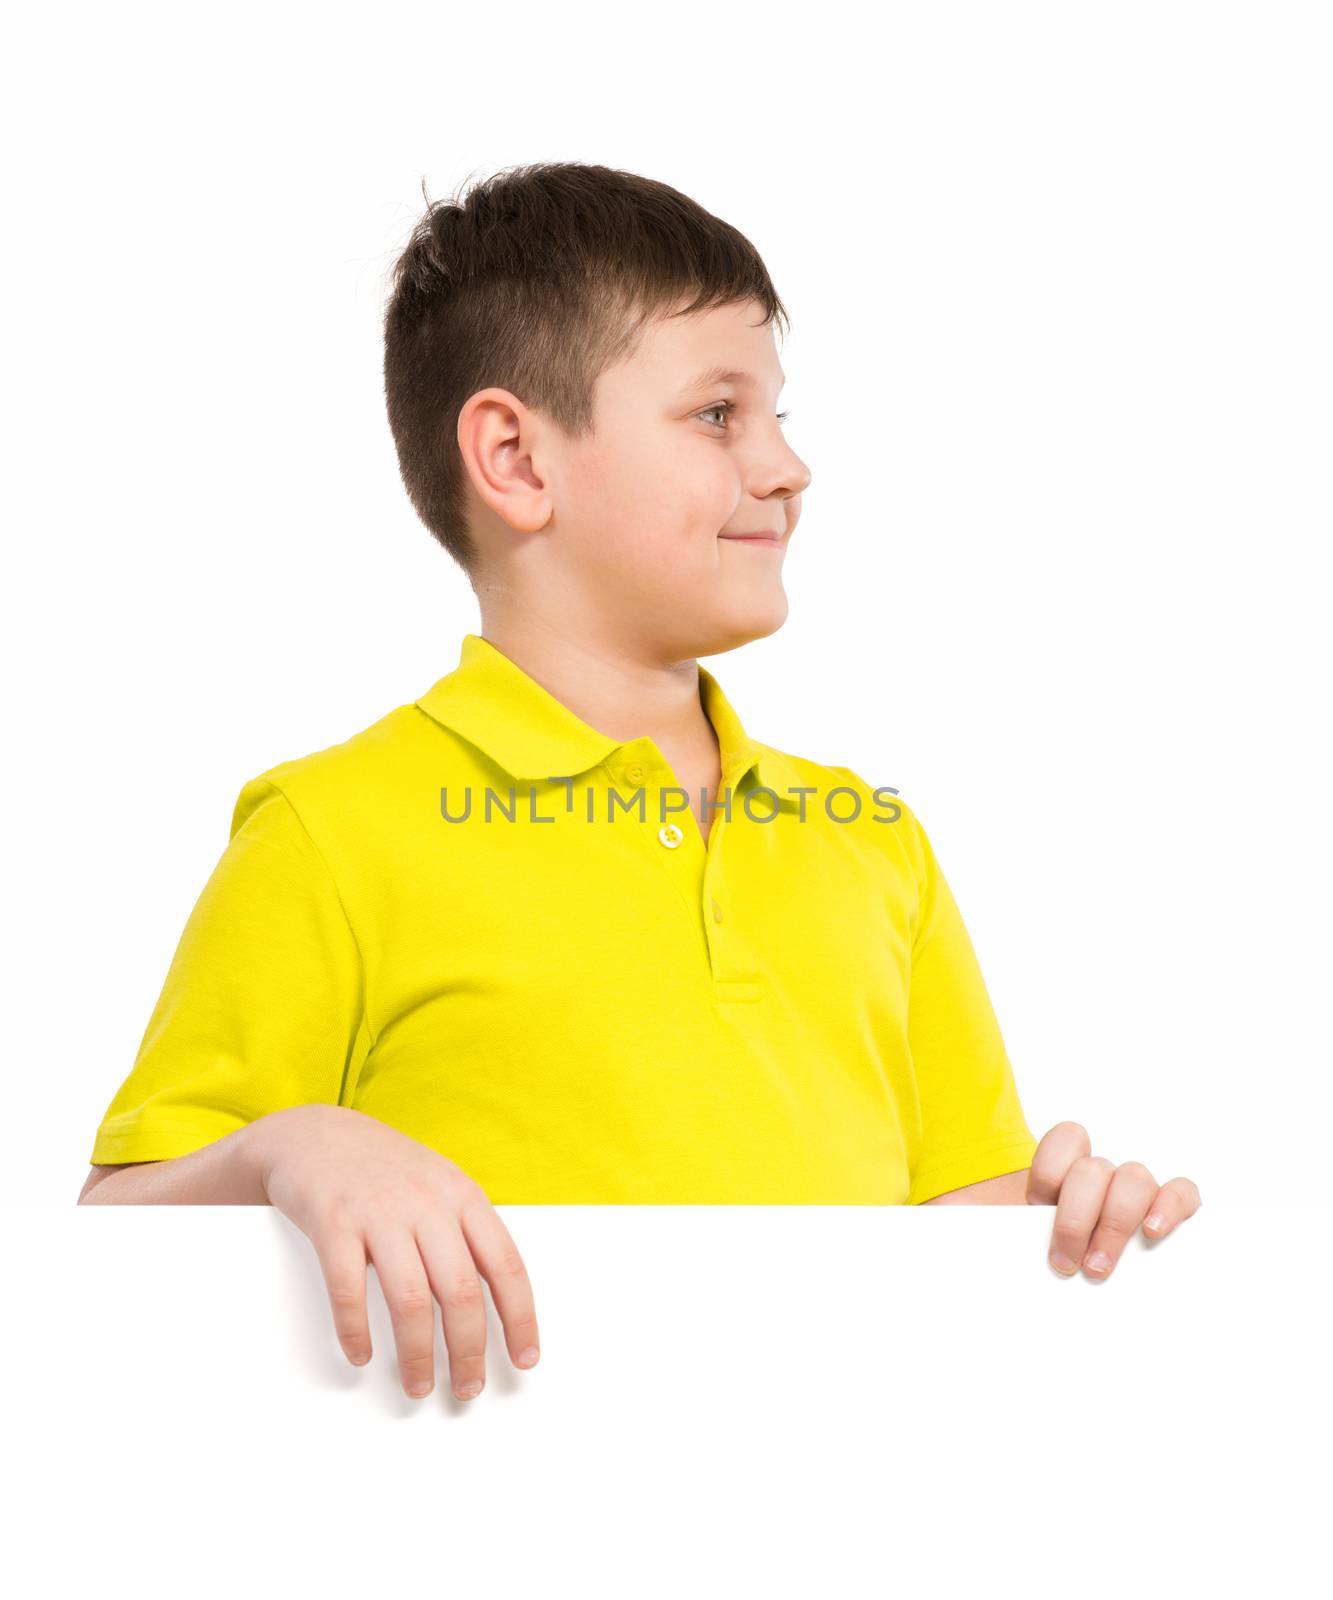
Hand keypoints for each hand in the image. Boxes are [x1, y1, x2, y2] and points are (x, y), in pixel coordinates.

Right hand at [247, 1103, 540, 1399]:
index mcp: (462, 1195)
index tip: (525, 1359)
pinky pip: (348, 1290)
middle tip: (467, 1389)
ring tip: (419, 1386)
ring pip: (410, 1300)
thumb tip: (495, 1296)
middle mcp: (427, 1203)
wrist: (313, 1134)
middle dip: (468, 1351)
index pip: (504, 1264)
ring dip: (416, 1355)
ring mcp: (379, 1212)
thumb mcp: (437, 1182)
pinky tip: (361, 1355)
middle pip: (460, 1291)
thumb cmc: (382, 1168)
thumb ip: (464, 1228)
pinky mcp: (332, 1222)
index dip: (520, 1317)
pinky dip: (355, 1332)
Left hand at [1025, 1120, 1200, 1279]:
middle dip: (1076, 1220)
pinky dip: (1167, 1208)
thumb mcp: (1031, 1238)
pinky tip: (1152, 1232)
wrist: (1079, 1270)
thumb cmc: (1057, 1253)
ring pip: (1134, 1179)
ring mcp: (1139, 1187)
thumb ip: (1024, 1230)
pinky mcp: (1174, 1205)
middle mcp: (1104, 1174)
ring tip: (1099, 1266)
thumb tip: (1007, 1238)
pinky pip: (1181, 1192)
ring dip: (1115, 1225)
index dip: (1051, 1171)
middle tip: (1068, 1262)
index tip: (1039, 1210)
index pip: (1065, 1141)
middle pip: (1092, 1171)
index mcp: (1066, 1172)